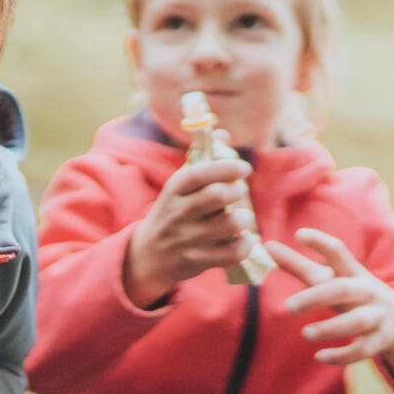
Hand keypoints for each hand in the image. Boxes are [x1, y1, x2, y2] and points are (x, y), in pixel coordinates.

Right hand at [122, 143, 255, 307]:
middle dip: (237, 191)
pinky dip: (245, 245)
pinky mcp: (197, 261)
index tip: (243, 168)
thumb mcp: (179, 187)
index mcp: (174, 190)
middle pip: (217, 196)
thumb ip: (202, 160)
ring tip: (241, 217)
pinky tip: (243, 239)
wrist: (148, 255)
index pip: (198, 173)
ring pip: (229, 224)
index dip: (225, 167)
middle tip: (239, 191)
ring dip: (244, 219)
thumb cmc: (172, 213)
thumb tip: (224, 132)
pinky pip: (232, 253)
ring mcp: (187, 238)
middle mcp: (178, 213)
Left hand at [270, 228, 393, 393]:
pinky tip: (320, 356)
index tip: (299, 234)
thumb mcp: (331, 278)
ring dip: (330, 328)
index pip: (338, 252)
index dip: (320, 242)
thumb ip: (299, 265)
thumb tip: (267, 245)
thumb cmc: (353, 293)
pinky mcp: (381, 340)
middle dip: (317, 297)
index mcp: (352, 272)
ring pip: (358, 321)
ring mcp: (378, 315)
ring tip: (305, 334)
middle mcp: (367, 291)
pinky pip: (364, 349)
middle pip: (344, 289)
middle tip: (289, 307)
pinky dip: (343, 355)